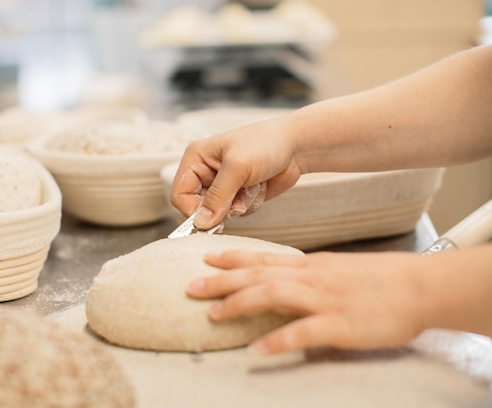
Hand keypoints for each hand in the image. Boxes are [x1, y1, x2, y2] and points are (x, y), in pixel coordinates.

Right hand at [170, 119, 301, 229]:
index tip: (212, 219)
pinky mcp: (236, 195)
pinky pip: (234, 213)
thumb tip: (201, 223)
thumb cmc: (265, 144)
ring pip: (217, 213)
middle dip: (219, 208)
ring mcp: (221, 185)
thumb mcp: (238, 167)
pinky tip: (258, 187)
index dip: (192, 210)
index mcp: (196, 159)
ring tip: (252, 185)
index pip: (179, 194)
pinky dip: (248, 205)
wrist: (296, 146)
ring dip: (237, 205)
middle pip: (196, 208)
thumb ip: (217, 196)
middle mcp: (204, 172)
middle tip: (238, 202)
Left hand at [187, 249, 425, 353]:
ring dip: (241, 304)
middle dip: (222, 281)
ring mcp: (324, 299)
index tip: (207, 258)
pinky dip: (279, 340)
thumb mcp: (338, 269)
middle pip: (259, 275)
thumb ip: (309, 276)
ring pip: (274, 295)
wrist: (420, 286)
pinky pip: (304, 332)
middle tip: (191, 286)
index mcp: (311, 266)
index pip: (264, 259)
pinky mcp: (340, 324)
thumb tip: (283, 282)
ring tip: (214, 314)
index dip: (233, 259)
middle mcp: (311, 278)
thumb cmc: (381, 280)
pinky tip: (258, 350)